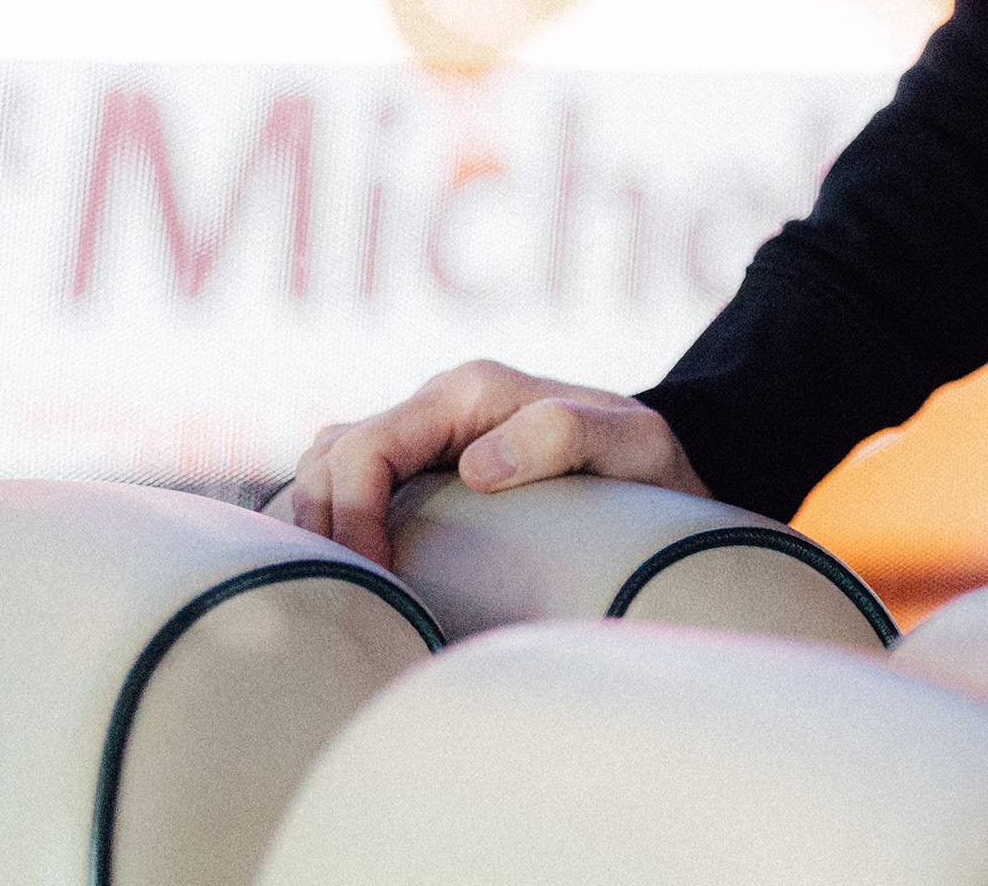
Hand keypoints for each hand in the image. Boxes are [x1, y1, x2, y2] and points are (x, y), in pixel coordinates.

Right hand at [267, 359, 708, 565]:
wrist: (666, 471)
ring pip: (325, 466)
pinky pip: (345, 482)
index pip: (366, 449)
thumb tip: (479, 465)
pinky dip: (333, 521)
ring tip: (351, 589)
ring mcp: (427, 430)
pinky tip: (353, 571)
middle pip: (330, 458)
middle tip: (359, 597)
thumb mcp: (633, 445)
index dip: (352, 516)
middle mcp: (439, 402)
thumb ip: (567, 435)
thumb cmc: (651, 463)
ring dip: (321, 523)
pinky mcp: (424, 463)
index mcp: (471, 391)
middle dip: (327, 527)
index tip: (379, 579)